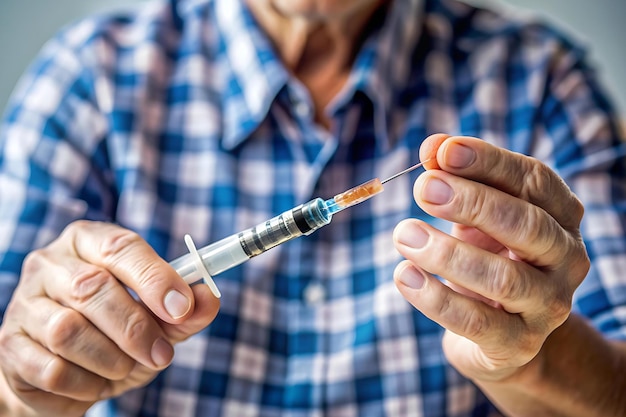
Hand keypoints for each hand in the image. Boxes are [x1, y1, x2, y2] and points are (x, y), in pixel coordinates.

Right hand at [0, 221, 219, 416]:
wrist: (62, 376)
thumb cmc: (115, 335)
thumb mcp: (158, 321)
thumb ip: (185, 310)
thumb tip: (210, 299)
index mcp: (89, 242)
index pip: (120, 246)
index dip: (154, 277)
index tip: (182, 306)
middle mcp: (50, 263)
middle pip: (92, 288)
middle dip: (135, 328)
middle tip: (161, 355)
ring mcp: (23, 303)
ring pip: (68, 331)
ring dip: (110, 358)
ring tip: (124, 367)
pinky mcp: (9, 345)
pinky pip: (51, 368)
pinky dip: (85, 383)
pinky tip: (94, 381)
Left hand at [393, 134, 589, 381]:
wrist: (502, 330)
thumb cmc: (487, 257)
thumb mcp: (474, 216)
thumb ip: (456, 178)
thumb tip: (431, 147)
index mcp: (561, 216)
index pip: (533, 180)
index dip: (488, 162)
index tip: (441, 151)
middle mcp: (566, 259)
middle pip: (528, 226)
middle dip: (473, 203)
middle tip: (422, 189)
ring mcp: (548, 306)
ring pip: (503, 279)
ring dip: (446, 253)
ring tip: (402, 234)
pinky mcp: (519, 344)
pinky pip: (477, 323)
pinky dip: (435, 298)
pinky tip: (403, 275)